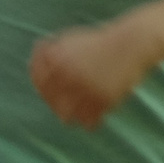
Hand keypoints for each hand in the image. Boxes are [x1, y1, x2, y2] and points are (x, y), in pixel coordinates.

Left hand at [31, 23, 155, 128]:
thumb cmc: (99, 42)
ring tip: (76, 114)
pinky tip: (92, 118)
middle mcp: (67, 73)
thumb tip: (32, 65)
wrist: (131, 43)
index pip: (38, 81)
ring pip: (66, 115)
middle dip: (54, 103)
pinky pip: (89, 121)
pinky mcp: (104, 99)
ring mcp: (85, 87)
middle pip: (50, 100)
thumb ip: (48, 52)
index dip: (42, 88)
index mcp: (56, 57)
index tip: (48, 93)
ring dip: (70, 116)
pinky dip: (88, 122)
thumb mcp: (69, 40)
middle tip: (63, 106)